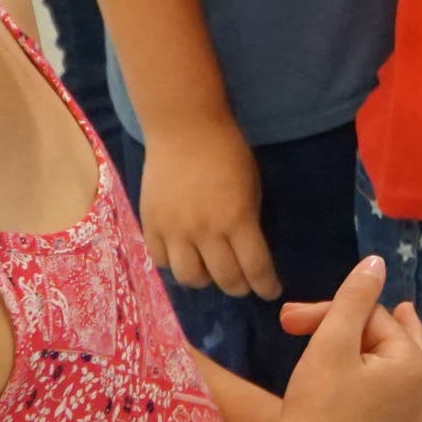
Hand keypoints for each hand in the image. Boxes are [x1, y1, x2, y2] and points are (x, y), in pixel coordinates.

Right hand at [140, 114, 279, 300]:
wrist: (185, 130)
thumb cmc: (228, 154)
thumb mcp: (252, 187)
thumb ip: (247, 222)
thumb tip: (247, 251)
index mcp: (237, 219)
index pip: (255, 267)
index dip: (265, 285)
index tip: (271, 291)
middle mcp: (205, 231)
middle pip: (224, 278)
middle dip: (239, 287)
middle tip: (244, 285)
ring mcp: (174, 231)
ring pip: (189, 277)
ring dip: (206, 280)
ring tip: (212, 272)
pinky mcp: (150, 226)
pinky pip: (161, 261)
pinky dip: (175, 265)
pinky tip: (185, 257)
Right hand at [269, 261, 421, 421]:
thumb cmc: (315, 407)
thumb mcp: (332, 342)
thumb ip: (355, 297)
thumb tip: (377, 261)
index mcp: (416, 366)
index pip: (373, 319)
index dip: (329, 313)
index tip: (286, 319)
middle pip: (383, 337)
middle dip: (340, 324)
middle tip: (294, 319)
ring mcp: (410, 416)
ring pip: (382, 360)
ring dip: (348, 345)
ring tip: (323, 330)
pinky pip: (381, 386)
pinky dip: (358, 370)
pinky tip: (350, 359)